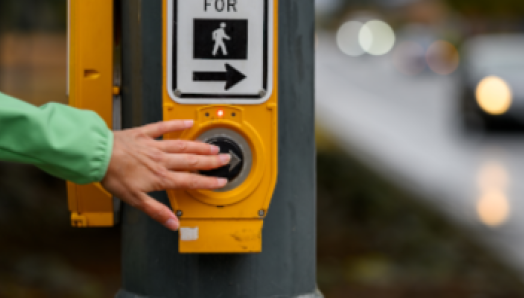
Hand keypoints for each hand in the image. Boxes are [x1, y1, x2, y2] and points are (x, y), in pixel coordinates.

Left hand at [101, 120, 229, 231]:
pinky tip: (188, 123)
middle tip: (225, 158)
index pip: (190, 180)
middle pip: (191, 160)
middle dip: (210, 161)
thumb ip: (157, 211)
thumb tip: (173, 224)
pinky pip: (163, 127)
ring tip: (213, 145)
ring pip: (182, 145)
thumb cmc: (113, 176)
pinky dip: (176, 124)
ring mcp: (154, 145)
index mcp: (160, 177)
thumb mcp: (135, 200)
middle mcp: (161, 160)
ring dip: (199, 146)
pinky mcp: (144, 134)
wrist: (97, 155)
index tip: (221, 181)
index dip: (208, 181)